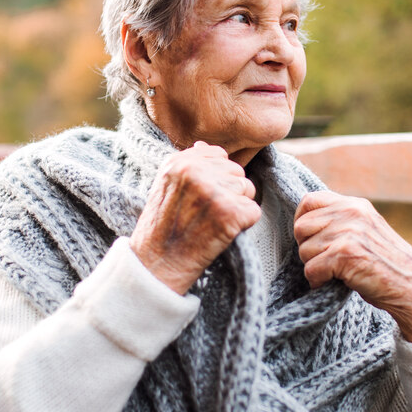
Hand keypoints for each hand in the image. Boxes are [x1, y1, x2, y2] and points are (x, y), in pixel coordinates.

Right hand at [131, 142, 261, 294]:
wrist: (157, 266)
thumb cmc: (162, 229)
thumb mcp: (165, 187)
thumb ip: (187, 165)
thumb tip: (205, 145)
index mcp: (179, 162)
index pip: (219, 155)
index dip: (217, 178)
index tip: (200, 199)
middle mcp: (195, 171)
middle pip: (237, 172)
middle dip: (229, 193)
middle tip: (205, 215)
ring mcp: (212, 191)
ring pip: (248, 189)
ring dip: (236, 209)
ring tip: (211, 224)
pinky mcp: (229, 213)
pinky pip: (253, 211)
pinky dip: (243, 226)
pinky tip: (220, 234)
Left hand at [293, 191, 411, 345]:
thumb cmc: (385, 264)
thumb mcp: (365, 231)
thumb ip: (340, 221)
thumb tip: (302, 223)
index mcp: (355, 205)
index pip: (309, 201)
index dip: (302, 222)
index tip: (311, 240)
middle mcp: (352, 213)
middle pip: (301, 227)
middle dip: (307, 248)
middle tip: (325, 262)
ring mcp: (349, 232)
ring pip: (304, 250)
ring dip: (314, 267)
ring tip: (335, 273)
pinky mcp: (345, 254)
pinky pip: (311, 269)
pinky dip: (318, 281)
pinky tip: (333, 283)